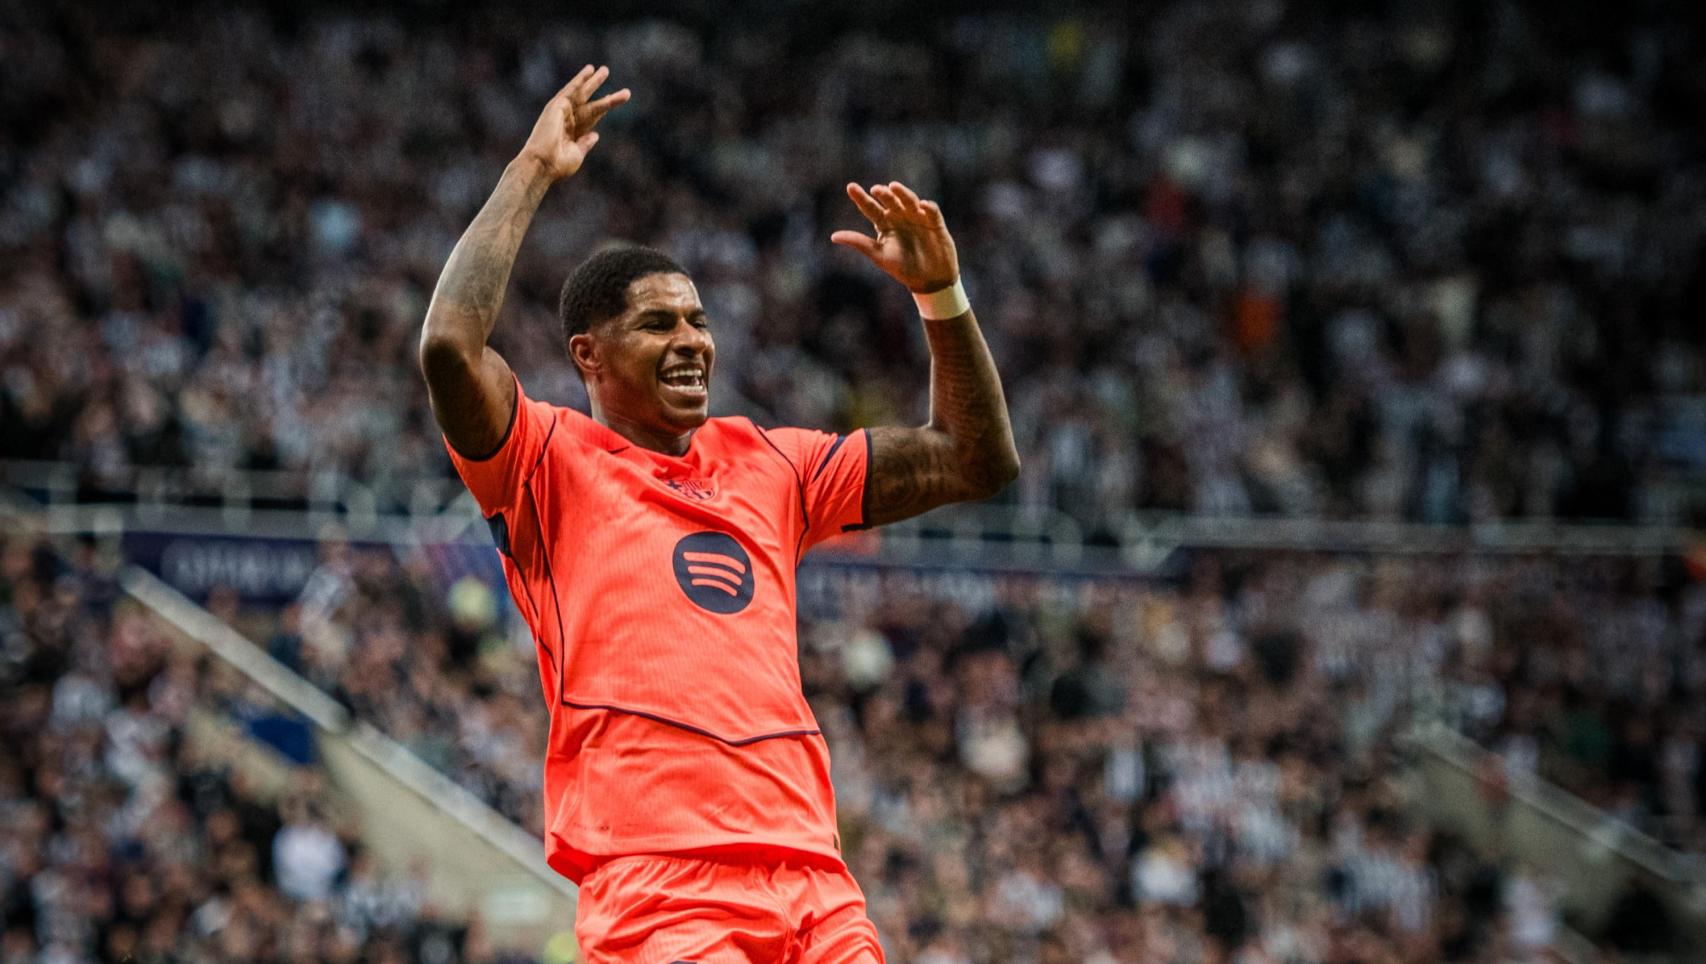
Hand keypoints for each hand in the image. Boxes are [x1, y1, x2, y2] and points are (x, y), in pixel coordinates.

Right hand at [516, 65, 629, 182]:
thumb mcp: (576, 155)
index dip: (602, 108)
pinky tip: (589, 70)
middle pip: (589, 104)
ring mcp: (562, 113)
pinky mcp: (557, 106)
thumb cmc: (558, 165)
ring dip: (593, 82)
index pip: (591, 117)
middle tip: (611, 81)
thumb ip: (585, 144)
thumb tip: (595, 135)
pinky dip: (580, 79)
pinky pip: (571, 90)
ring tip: (605, 70)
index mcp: (573, 134)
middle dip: (601, 94)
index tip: (613, 99)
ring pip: (582, 94)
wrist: (543, 163)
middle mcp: (568, 121)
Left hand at [831, 182, 959, 292]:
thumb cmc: (903, 268)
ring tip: (893, 187)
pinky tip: (922, 205)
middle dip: (883, 194)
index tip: (850, 187)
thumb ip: (859, 243)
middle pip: (890, 202)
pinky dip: (928, 207)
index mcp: (885, 224)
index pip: (870, 208)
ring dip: (903, 194)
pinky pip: (932, 212)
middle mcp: (900, 217)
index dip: (861, 198)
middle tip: (875, 190)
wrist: (929, 281)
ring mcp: (918, 218)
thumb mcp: (879, 256)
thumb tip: (833, 236)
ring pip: (909, 201)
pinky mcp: (935, 223)